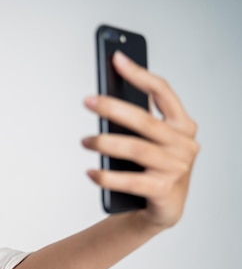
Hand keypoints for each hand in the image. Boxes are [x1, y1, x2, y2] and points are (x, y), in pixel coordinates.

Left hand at [82, 50, 198, 228]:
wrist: (162, 209)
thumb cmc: (152, 169)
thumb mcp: (149, 142)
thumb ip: (137, 122)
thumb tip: (105, 98)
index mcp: (182, 125)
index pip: (163, 91)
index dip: (139, 74)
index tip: (116, 58)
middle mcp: (184, 144)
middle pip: (145, 120)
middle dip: (113, 108)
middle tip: (88, 101)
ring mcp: (177, 168)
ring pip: (136, 149)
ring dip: (105, 144)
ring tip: (84, 141)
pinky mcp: (164, 191)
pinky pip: (131, 181)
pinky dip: (108, 177)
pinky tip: (91, 173)